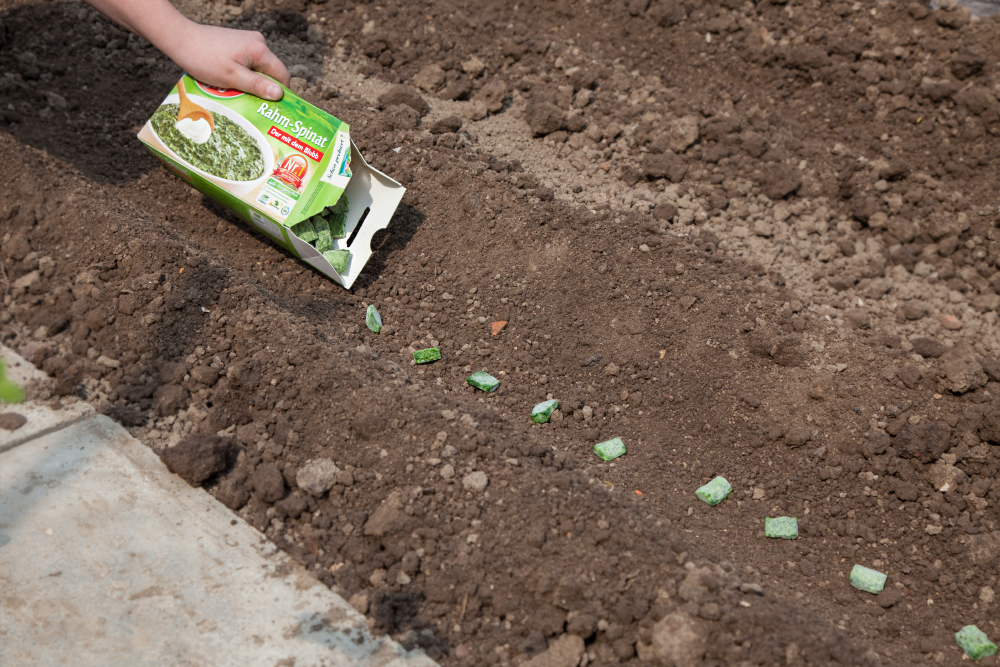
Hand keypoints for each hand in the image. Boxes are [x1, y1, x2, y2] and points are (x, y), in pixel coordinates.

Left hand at [166, 22, 289, 100]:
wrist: (181, 38)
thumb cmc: (204, 58)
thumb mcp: (232, 77)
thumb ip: (257, 85)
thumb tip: (279, 94)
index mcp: (260, 49)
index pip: (282, 75)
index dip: (280, 93)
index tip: (273, 109)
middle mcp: (258, 42)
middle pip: (270, 72)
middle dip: (263, 89)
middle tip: (253, 105)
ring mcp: (248, 41)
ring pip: (258, 68)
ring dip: (252, 82)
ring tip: (238, 94)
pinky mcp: (238, 42)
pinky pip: (248, 62)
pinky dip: (243, 74)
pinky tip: (231, 82)